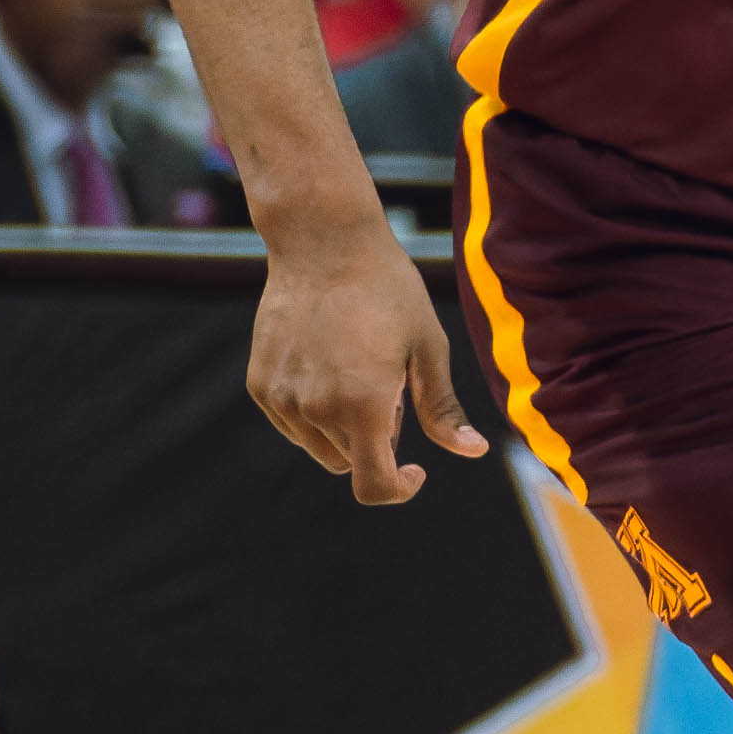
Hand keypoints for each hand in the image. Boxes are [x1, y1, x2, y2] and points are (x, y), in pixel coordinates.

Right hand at [249, 219, 486, 506]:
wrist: (324, 245)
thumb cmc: (389, 292)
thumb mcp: (429, 349)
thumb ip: (443, 409)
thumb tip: (472, 452)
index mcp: (362, 406)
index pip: (373, 486)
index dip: (399, 488)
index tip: (415, 469)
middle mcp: (314, 409)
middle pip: (349, 464)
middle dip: (376, 443)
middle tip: (391, 386)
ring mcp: (280, 398)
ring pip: (318, 447)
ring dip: (345, 430)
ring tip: (361, 371)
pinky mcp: (260, 383)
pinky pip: (292, 423)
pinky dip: (315, 413)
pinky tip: (331, 366)